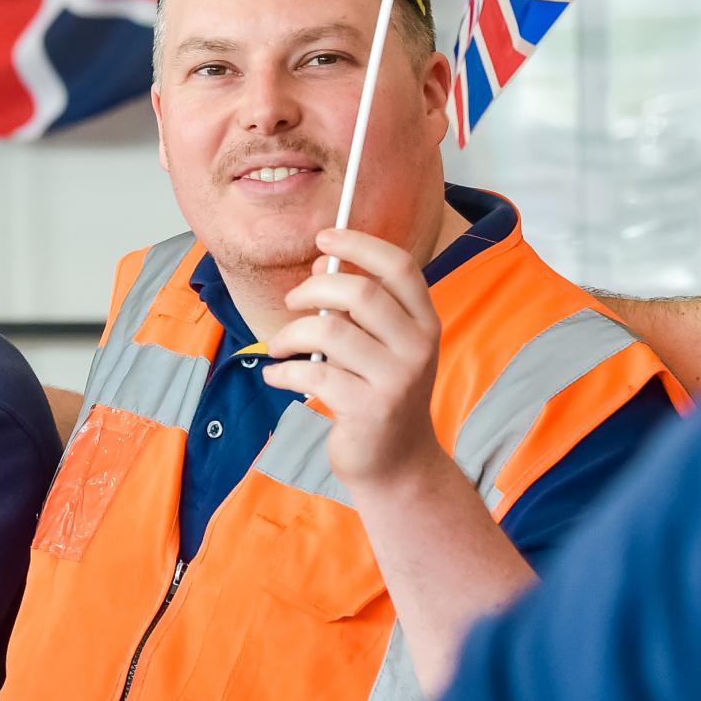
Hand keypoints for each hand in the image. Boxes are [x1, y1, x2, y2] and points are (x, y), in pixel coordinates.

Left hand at [263, 227, 443, 490]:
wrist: (398, 462)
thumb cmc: (380, 392)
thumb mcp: (379, 344)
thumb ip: (356, 306)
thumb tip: (322, 263)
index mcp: (424, 321)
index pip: (399, 266)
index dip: (359, 245)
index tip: (323, 238)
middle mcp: (418, 346)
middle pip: (358, 293)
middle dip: (312, 290)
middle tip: (291, 303)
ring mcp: (397, 379)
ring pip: (328, 332)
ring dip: (289, 335)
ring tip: (278, 348)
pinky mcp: (370, 410)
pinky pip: (312, 374)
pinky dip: (283, 372)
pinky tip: (277, 376)